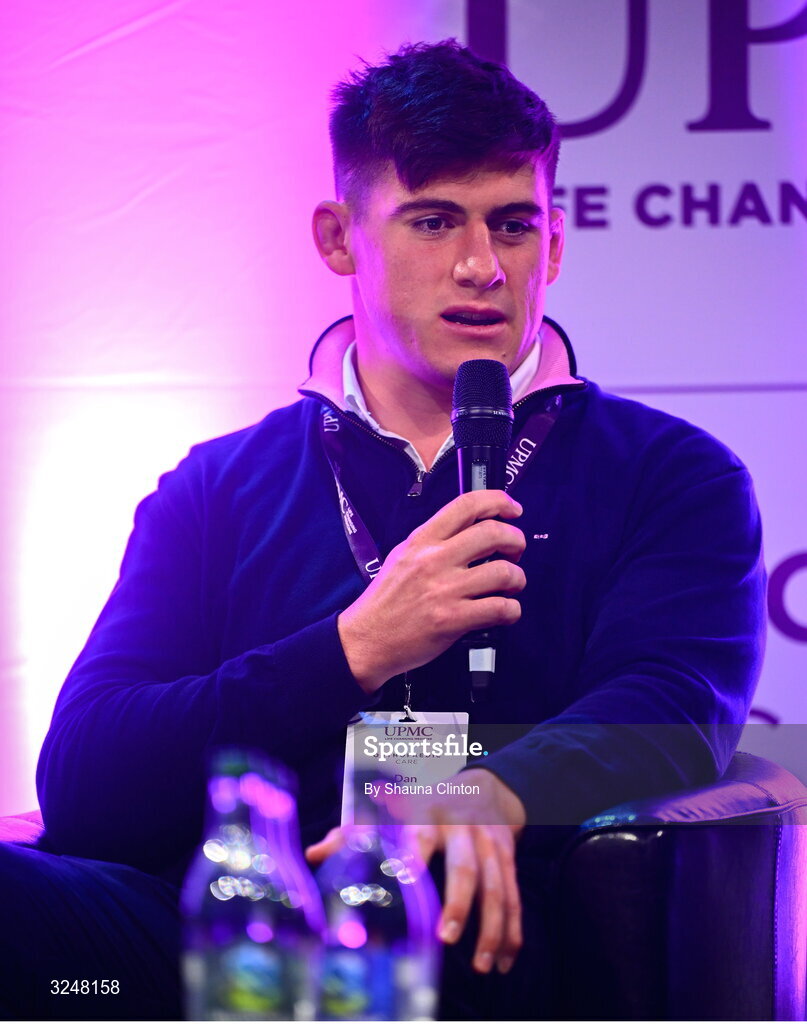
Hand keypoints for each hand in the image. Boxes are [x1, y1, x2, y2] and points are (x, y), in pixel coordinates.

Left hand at [306, 768, 526, 973]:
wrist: (483, 786)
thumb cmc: (426, 805)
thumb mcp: (394, 809)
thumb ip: (354, 831)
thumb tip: (314, 853)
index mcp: (427, 814)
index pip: (418, 839)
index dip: (411, 862)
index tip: (403, 887)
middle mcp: (462, 828)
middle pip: (465, 867)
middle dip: (458, 903)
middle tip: (446, 938)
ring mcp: (490, 843)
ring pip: (498, 887)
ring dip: (492, 928)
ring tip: (482, 965)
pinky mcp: (509, 858)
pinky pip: (515, 896)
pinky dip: (513, 930)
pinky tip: (504, 960)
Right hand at [338, 490, 525, 691]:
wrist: (366, 639)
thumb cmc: (386, 601)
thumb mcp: (402, 556)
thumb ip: (434, 541)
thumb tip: (470, 530)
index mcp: (422, 540)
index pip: (467, 505)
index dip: (499, 501)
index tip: (512, 509)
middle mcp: (434, 559)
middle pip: (494, 533)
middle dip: (516, 541)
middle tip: (515, 552)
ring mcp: (445, 590)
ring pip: (504, 572)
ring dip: (517, 579)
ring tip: (511, 586)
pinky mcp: (453, 619)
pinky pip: (500, 609)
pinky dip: (512, 610)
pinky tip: (505, 611)